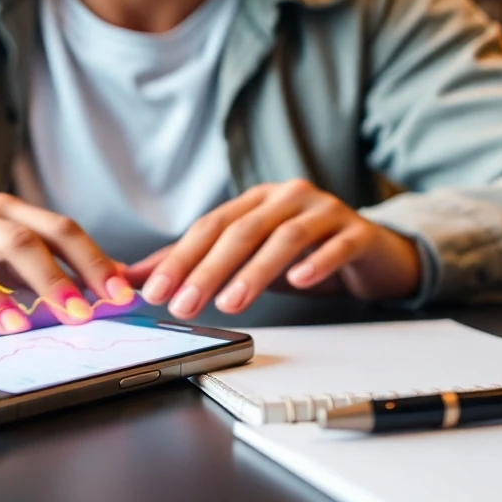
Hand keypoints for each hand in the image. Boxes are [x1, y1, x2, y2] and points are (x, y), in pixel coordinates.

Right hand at [0, 194, 133, 346]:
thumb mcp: (6, 258)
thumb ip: (58, 266)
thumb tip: (122, 282)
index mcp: (5, 214)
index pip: (58, 229)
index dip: (92, 262)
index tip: (118, 296)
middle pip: (17, 240)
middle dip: (52, 278)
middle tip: (78, 314)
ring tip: (15, 327)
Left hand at [127, 180, 420, 318]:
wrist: (370, 252)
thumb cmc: (302, 254)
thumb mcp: (246, 258)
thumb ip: (193, 264)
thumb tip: (132, 279)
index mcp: (255, 200)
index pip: (210, 226)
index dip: (180, 258)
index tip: (154, 292)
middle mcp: (287, 197)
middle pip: (242, 230)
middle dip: (209, 269)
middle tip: (185, 304)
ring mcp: (325, 210)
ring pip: (285, 237)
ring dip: (254, 272)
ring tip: (231, 303)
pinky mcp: (358, 232)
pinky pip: (336, 244)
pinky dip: (317, 262)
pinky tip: (298, 282)